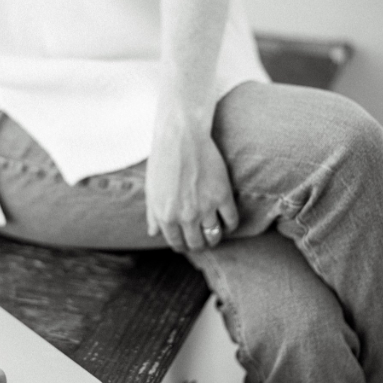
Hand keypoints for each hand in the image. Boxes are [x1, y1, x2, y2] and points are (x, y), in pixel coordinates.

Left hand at [146, 103, 238, 253]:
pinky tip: (227, 222)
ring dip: (215, 238)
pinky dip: (230, 226)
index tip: (187, 242)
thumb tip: (153, 233)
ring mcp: (205, 207)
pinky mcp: (223, 196)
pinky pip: (232, 221)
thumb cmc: (162, 161)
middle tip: (202, 239)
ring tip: (214, 233)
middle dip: (199, 245)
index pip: (177, 243)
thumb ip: (152, 214)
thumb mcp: (151, 190)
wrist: (180, 137)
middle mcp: (185, 216)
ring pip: (215, 236)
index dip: (183, 245)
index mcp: (165, 217)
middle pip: (197, 244)